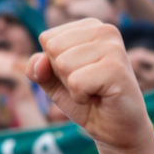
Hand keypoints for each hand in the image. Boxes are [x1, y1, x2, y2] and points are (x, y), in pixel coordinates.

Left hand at [28, 19, 153, 151]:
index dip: (52, 65)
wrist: (113, 127)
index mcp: (89, 26)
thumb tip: (40, 60)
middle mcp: (105, 30)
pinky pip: (76, 83)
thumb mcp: (51, 82)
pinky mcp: (116, 68)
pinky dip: (81, 97)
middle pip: (53, 49)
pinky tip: (99, 97)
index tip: (76, 74)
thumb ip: (37, 68)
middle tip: (85, 84)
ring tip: (93, 89)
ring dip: (72, 86)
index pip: (47, 39)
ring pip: (63, 64)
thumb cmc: (84, 98)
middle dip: (62, 75)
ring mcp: (113, 47)